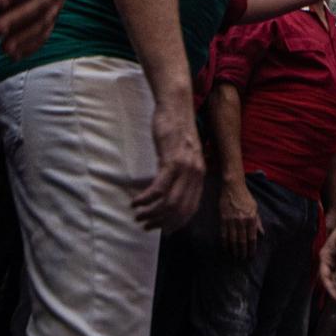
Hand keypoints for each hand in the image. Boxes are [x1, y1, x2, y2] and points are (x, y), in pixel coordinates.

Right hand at [133, 97, 204, 232]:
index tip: (163, 230)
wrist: (177, 105)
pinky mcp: (171, 160)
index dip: (176, 223)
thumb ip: (181, 172)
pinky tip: (135, 201)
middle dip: (161, 222)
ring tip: (137, 215)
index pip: (191, 208)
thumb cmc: (176, 129)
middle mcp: (195, 174)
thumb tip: (171, 189)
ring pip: (169, 202)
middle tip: (145, 225)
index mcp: (199, 175)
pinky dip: (146, 198)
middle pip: (179, 210)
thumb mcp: (183, 154)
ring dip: (151, 213)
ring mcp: (185, 168)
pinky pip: (159, 188)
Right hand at [219, 178, 260, 261]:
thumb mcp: (255, 208)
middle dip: (242, 251)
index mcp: (251, 218)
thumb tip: (261, 234)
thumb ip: (258, 221)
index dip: (252, 248)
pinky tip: (225, 248)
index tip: (251, 256)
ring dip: (234, 249)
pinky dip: (224, 242)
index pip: (252, 238)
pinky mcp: (223, 219)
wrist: (233, 187)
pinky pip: (223, 234)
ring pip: (232, 239)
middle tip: (242, 259)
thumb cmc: (245, 197)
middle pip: (242, 241)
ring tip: (235, 256)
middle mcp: (242, 221)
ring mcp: (231, 220)